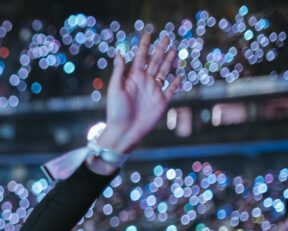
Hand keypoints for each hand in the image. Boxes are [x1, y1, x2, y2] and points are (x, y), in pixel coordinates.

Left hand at [97, 33, 181, 154]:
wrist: (124, 132)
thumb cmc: (116, 112)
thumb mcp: (115, 89)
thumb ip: (119, 71)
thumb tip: (120, 52)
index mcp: (133, 78)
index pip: (141, 58)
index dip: (144, 46)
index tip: (147, 34)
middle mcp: (145, 83)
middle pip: (155, 62)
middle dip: (161, 50)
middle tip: (166, 37)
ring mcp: (154, 91)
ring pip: (164, 72)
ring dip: (169, 61)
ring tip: (174, 50)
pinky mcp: (162, 102)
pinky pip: (171, 90)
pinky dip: (176, 82)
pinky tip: (179, 75)